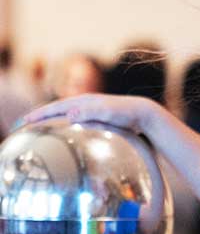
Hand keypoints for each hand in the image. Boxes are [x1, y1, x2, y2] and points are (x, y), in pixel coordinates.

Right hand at [21, 94, 156, 135]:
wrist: (142, 113)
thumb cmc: (126, 114)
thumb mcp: (108, 112)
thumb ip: (90, 112)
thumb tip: (69, 115)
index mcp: (84, 102)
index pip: (56, 108)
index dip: (40, 114)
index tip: (25, 122)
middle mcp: (84, 103)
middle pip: (56, 109)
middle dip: (40, 115)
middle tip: (23, 124)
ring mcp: (90, 109)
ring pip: (64, 113)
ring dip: (50, 119)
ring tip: (37, 126)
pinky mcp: (95, 116)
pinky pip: (73, 119)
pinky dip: (62, 123)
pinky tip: (61, 131)